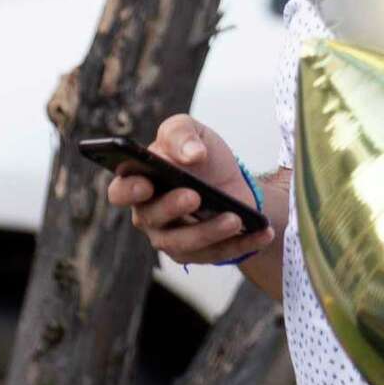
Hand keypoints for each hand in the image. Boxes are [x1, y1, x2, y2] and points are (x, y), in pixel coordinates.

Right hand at [107, 114, 276, 266]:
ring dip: (209, 232)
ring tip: (234, 218)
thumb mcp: (192, 131)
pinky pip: (217, 254)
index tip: (146, 184)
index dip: (129, 190)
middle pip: (152, 218)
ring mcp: (171, 238)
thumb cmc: (201, 156)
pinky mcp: (198, 253)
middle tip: (194, 196)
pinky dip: (242, 243)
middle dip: (173, 207)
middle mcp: (150, 214)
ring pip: (183, 244)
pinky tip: (262, 233)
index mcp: (141, 182)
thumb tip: (190, 154)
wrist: (230, 180)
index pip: (120, 191)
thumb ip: (182, 133)